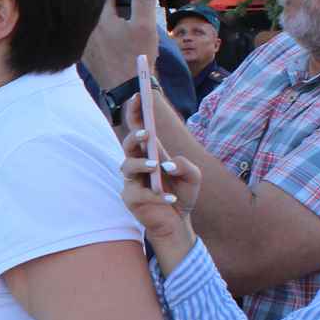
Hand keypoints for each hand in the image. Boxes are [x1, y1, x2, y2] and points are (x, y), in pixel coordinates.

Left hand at [81, 0, 159, 96]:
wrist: (127, 91)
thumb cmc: (135, 59)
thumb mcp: (145, 26)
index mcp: (99, 19)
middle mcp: (87, 29)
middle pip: (95, 4)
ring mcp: (85, 43)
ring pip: (93, 19)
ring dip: (105, 12)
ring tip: (121, 7)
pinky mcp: (87, 54)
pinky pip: (92, 34)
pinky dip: (102, 28)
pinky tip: (115, 30)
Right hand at [119, 118, 202, 270]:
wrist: (178, 224)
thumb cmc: (182, 196)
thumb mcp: (193, 177)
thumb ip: (185, 166)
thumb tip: (168, 164)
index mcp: (151, 154)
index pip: (139, 128)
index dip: (136, 112)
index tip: (138, 95)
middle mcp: (138, 165)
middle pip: (127, 144)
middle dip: (135, 136)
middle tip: (147, 133)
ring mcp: (132, 182)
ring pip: (126, 166)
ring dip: (141, 164)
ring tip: (156, 167)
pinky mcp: (131, 200)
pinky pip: (139, 194)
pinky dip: (156, 196)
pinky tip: (171, 200)